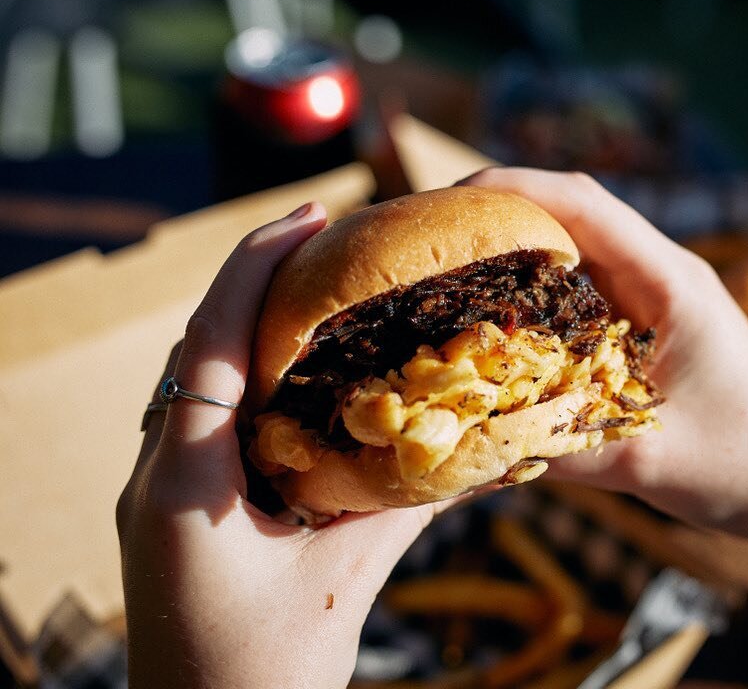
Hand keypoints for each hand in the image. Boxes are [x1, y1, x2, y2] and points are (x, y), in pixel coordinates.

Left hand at [116, 203, 439, 688]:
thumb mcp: (340, 582)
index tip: (312, 216)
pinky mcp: (178, 510)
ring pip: (199, 380)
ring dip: (254, 329)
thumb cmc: (260, 677)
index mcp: (186, 482)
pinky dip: (255, 382)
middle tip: (327, 239)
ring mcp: (161, 492)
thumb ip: (402, 507)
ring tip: (322, 294)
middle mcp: (158, 473)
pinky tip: (306, 380)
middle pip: (200, 346)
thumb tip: (477, 454)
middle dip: (259, 283)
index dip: (259, 267)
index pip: (212, 341)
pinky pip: (211, 422)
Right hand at [459, 168, 747, 539]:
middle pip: (568, 217)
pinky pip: (578, 301)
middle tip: (423, 247)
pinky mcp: (646, 332)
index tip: (442, 206)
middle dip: (493, 222)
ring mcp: (653, 301)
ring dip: (510, 260)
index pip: (582, 203)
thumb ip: (557, 448)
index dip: (508, 191)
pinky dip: (532, 305)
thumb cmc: (747, 464)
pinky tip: (493, 330)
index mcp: (670, 280)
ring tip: (442, 279)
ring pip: (570, 257)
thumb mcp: (647, 459)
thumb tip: (464, 447)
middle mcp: (659, 276)